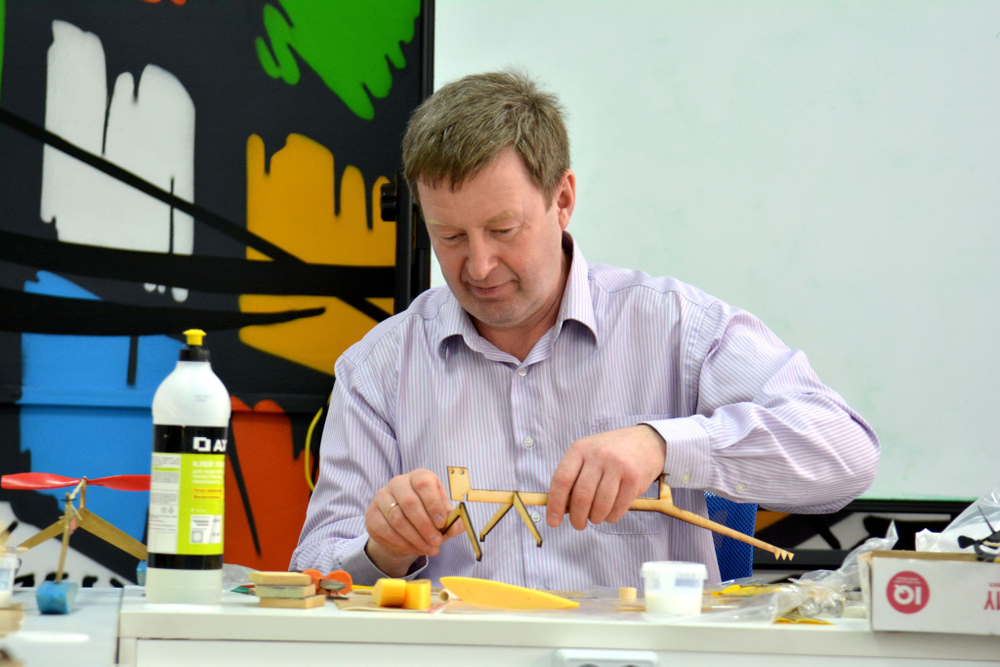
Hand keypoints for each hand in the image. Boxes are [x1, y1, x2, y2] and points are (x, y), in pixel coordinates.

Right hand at [364, 469, 464, 576]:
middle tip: (436, 542)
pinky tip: (414, 548)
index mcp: (419, 476)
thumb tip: (456, 527)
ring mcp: (382, 496)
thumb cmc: (427, 517)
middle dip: (425, 526)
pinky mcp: (372, 514)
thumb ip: (452, 521)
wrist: (403, 529)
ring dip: (415, 537)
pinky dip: (402, 542)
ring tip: (429, 549)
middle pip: (410, 502)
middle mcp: (399, 482)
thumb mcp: (442, 516)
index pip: (424, 484)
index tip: (442, 523)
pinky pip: (386, 529)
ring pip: (397, 518)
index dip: (433, 504)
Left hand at [546, 425, 665, 529]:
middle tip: (578, 524)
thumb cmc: (610, 452)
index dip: (555, 503)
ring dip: (595, 518)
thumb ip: (574, 476)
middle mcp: (598, 455)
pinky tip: (610, 514)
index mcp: (580, 449)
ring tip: (595, 518)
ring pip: (600, 505)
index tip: (553, 521)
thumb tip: (561, 508)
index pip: (562, 479)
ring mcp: (617, 466)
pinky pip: (618, 507)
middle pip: (581, 496)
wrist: (646, 442)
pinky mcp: (634, 478)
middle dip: (577, 517)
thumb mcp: (588, 454)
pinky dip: (611, 517)